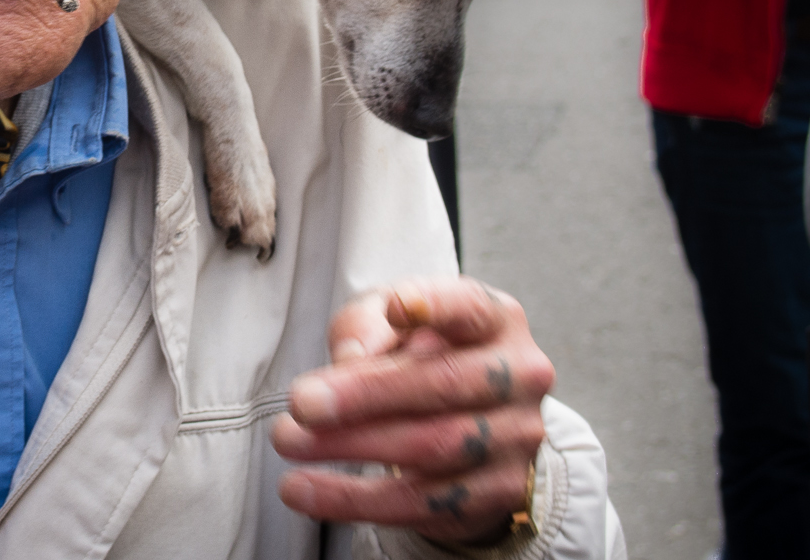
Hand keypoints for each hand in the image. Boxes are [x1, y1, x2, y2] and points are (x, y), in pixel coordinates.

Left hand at [271, 277, 554, 543]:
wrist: (471, 421)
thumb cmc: (421, 353)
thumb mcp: (390, 321)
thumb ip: (369, 327)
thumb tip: (349, 361)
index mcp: (496, 320)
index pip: (469, 306)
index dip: (435, 305)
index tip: (394, 306)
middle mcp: (520, 377)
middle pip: (445, 384)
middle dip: (366, 394)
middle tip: (302, 402)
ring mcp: (515, 438)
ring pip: (432, 448)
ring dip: (352, 448)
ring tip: (289, 441)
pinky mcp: (498, 493)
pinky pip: (422, 503)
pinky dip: (354, 500)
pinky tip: (305, 489)